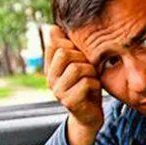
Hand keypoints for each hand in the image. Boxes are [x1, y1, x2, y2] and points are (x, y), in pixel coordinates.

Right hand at [46, 26, 103, 144]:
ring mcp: (58, 91)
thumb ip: (68, 47)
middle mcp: (50, 79)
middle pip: (64, 53)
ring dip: (91, 71)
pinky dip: (95, 83)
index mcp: (50, 67)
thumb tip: (53, 27)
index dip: (71, 43)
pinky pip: (85, 83)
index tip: (81, 54)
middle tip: (90, 67)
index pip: (54, 43)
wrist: (89, 117)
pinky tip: (95, 88)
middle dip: (82, 57)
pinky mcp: (69, 102)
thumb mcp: (79, 64)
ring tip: (93, 78)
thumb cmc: (86, 87)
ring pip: (76, 68)